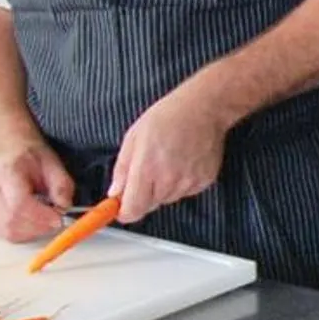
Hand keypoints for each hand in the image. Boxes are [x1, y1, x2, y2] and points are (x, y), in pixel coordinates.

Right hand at [0, 136, 75, 243]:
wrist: (12, 155)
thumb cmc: (30, 160)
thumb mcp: (52, 164)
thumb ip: (61, 185)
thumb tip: (64, 206)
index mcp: (6, 173)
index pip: (18, 204)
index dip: (40, 216)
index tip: (58, 218)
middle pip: (11, 221)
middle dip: (38, 227)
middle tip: (55, 220)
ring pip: (7, 232)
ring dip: (31, 233)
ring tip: (44, 220)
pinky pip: (4, 234)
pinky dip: (23, 234)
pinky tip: (33, 223)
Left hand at [108, 86, 233, 220]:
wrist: (204, 108)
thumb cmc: (168, 117)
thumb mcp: (133, 137)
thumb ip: (122, 169)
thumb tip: (115, 193)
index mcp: (146, 169)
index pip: (131, 210)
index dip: (124, 210)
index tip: (121, 206)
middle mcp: (167, 180)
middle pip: (149, 205)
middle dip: (144, 193)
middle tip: (149, 168)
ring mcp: (188, 182)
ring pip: (167, 199)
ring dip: (163, 187)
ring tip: (169, 160)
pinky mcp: (203, 182)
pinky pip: (185, 192)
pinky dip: (181, 182)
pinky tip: (183, 161)